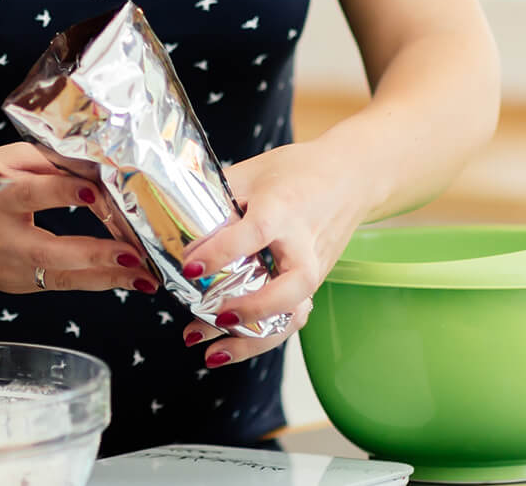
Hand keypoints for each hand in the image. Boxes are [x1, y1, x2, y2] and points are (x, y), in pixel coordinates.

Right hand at [0, 143, 155, 295]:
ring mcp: (6, 271)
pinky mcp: (14, 286)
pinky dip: (91, 280)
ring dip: (107, 279)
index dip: (64, 192)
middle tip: (140, 260)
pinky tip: (121, 277)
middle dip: (101, 258)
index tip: (98, 191)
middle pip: (53, 253)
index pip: (31, 195)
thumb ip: (45, 163)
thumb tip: (96, 168)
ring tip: (145, 280)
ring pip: (63, 278)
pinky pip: (59, 283)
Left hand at [176, 141, 367, 365]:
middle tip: (214, 315)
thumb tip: (175, 221)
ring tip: (211, 353)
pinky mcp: (314, 284)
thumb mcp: (252, 172)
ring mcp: (314, 268)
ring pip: (293, 314)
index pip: (254, 233)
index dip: (221, 252)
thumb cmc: (298, 171)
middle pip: (291, 286)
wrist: (351, 177)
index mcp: (284, 208)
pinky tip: (228, 347)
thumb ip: (217, 195)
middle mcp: (304, 244)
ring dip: (253, 340)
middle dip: (252, 308)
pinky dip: (261, 337)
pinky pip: (291, 318)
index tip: (189, 267)